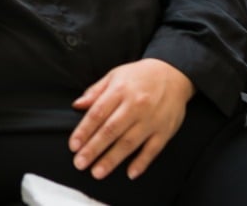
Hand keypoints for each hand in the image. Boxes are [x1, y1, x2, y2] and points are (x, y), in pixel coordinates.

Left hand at [69, 58, 195, 179]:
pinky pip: (153, 149)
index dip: (84, 131)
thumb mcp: (114, 76)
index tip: (73, 146)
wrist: (173, 73)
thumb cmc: (139, 76)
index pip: (97, 114)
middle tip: (80, 163)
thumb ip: (95, 92)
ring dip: (112, 159)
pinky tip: (130, 173)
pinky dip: (142, 162)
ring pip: (129, 143)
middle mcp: (135, 106)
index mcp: (119, 91)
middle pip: (111, 131)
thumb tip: (77, 105)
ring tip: (97, 172)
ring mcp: (151, 120)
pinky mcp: (165, 130)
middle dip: (94, 149)